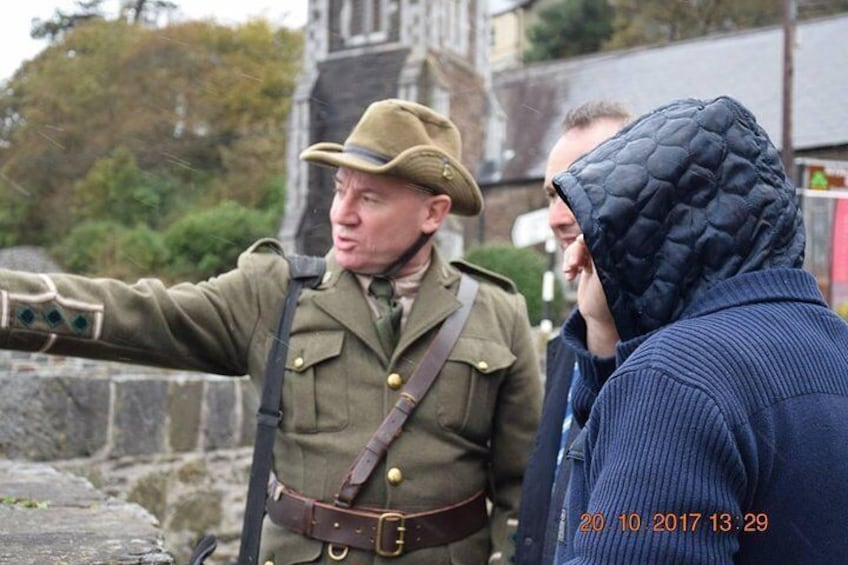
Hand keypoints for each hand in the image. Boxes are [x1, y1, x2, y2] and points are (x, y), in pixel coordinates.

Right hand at [564, 235, 619, 355]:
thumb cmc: (607, 299)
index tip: (580, 244)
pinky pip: (574, 258)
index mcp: (616, 254)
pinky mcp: (588, 265)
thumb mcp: (601, 276)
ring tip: (569, 272)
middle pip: (586, 241)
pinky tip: (569, 276)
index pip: (599, 236)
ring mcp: (597, 259)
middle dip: (575, 251)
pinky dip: (568, 265)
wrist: (600, 317)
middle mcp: (608, 253)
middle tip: (572, 265)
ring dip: (569, 258)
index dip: (586, 239)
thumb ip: (594, 256)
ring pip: (577, 248)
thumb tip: (584, 236)